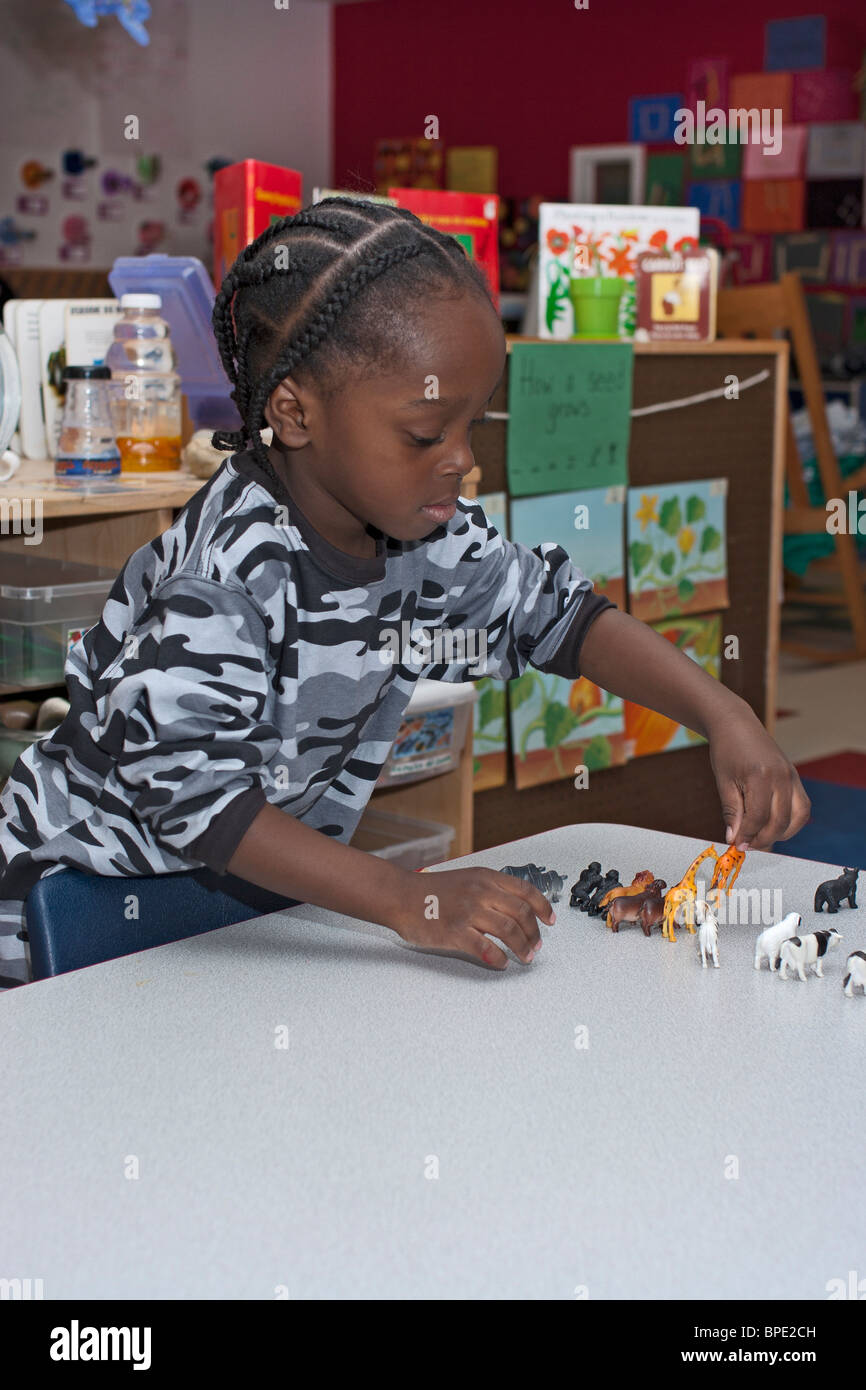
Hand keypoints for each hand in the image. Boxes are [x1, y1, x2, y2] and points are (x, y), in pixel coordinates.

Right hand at [393, 867, 552, 968]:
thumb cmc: (430, 891)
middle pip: (521, 913)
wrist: (400, 896)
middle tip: (536, 946)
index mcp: (485, 878)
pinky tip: (500, 963)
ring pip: (510, 931)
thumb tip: (513, 909)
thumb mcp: (465, 879)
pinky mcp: (456, 932)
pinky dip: (499, 958)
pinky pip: (486, 948)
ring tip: (525, 957)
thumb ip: (489, 890)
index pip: (525, 890)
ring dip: (523, 948)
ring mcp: (469, 912)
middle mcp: (480, 892)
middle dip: (534, 933)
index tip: (550, 920)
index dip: (542, 907)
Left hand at [707, 706, 810, 850]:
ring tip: (761, 838)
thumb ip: (731, 811)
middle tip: (747, 845)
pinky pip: (801, 806)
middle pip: (780, 820)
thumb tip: (734, 838)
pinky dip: (792, 821)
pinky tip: (774, 827)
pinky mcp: (795, 777)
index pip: (759, 817)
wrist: (737, 725)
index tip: (737, 845)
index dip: (748, 835)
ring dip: (782, 833)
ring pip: (798, 816)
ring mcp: (792, 776)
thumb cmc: (727, 751)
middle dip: (764, 839)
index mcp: (760, 776)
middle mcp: (781, 776)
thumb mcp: (724, 782)